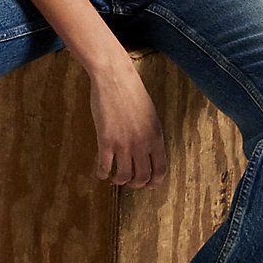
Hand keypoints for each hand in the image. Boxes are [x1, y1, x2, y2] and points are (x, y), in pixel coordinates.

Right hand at [87, 58, 167, 189]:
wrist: (115, 77)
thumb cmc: (132, 93)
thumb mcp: (150, 115)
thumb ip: (150, 135)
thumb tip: (148, 153)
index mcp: (156, 136)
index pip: (160, 169)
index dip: (154, 182)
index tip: (148, 185)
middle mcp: (142, 143)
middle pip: (142, 177)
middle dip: (136, 184)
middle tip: (130, 182)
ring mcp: (124, 143)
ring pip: (124, 176)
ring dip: (119, 181)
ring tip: (115, 178)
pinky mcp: (106, 140)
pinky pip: (104, 166)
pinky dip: (102, 174)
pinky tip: (101, 172)